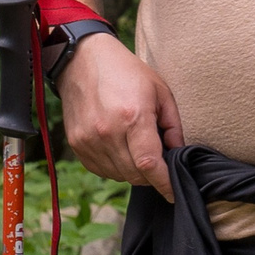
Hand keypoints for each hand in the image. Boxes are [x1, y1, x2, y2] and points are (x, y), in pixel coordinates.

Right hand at [57, 32, 185, 201]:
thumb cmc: (126, 72)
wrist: (82, 60)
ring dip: (133, 171)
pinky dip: (115, 167)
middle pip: (135, 175)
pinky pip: (101, 170)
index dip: (164, 183)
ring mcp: (89, 140)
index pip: (150, 165)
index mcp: (132, 117)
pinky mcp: (77, 144)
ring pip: (119, 176)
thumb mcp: (160, 91)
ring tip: (136, 148)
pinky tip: (120, 148)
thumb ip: (173, 125)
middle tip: (157, 159)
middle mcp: (107, 132)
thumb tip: (178, 153)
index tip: (173, 193)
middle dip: (151, 175)